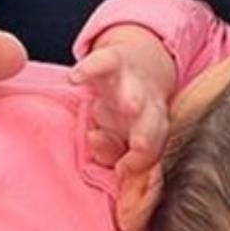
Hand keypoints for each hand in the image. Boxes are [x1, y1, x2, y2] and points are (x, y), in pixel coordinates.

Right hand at [75, 42, 169, 185]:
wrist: (143, 61)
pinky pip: (102, 63)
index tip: (121, 170)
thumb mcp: (122, 135)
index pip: (151, 149)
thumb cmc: (130, 112)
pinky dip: (89, 69)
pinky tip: (76, 79)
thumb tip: (99, 144)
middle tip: (142, 145)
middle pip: (152, 123)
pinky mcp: (114, 60)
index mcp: (154, 126)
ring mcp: (131, 81)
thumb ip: (111, 150)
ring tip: (130, 105)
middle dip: (147, 134)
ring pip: (134, 91)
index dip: (138, 162)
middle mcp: (148, 105)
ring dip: (132, 98)